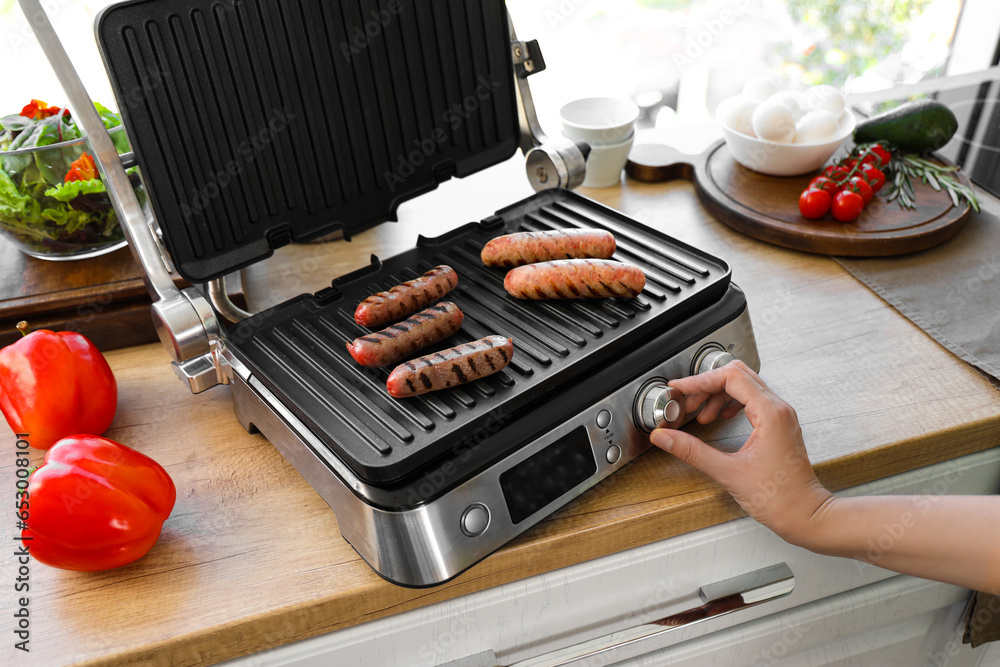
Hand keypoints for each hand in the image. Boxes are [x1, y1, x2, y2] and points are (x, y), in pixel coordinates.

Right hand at [649, 361, 832, 544]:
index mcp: (770, 413)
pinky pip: (751, 401)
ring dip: (717, 395)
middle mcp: (778, 409)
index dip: (699, 381)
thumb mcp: (728, 473)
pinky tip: (718, 417)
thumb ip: (692, 452)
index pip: (730, 378)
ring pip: (744, 386)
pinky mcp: (778, 425)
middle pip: (737, 376)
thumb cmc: (780, 498)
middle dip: (706, 385)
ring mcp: (780, 416)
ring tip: (698, 413)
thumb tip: (665, 438)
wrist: (805, 515)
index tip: (679, 389)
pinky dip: (730, 403)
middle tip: (686, 401)